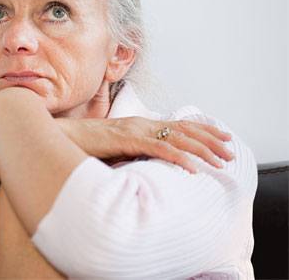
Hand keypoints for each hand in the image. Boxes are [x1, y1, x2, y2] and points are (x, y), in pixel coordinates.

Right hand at [55, 116, 233, 172]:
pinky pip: (159, 149)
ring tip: (220, 160)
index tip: (222, 137)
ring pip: (177, 138)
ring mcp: (135, 130)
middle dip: (210, 140)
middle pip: (184, 129)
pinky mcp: (127, 140)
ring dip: (202, 150)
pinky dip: (179, 158)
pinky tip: (193, 168)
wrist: (61, 136)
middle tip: (230, 151)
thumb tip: (148, 163)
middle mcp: (141, 124)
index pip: (178, 124)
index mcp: (139, 125)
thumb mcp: (114, 149)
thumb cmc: (84, 145)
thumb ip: (132, 152)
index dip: (202, 130)